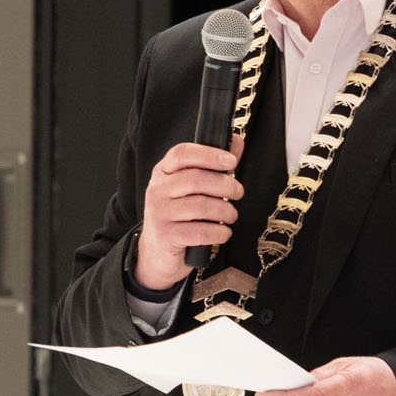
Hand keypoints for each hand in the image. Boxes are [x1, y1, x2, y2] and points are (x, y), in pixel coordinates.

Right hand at [131, 142, 243, 290]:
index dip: (209, 154)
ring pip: (200, 206)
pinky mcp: (166, 236)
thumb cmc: (180, 216)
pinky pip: (200, 231)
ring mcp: (159, 213)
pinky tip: (223, 232)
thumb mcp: (192, 189)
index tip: (230, 160)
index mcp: (163, 173)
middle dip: (225, 185)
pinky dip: (219, 232)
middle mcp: (157, 190)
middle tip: (238, 192)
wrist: (157, 253)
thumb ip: (213, 165)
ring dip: (225, 211)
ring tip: (231, 215)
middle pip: (195, 179)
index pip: (182, 154)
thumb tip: (236, 142)